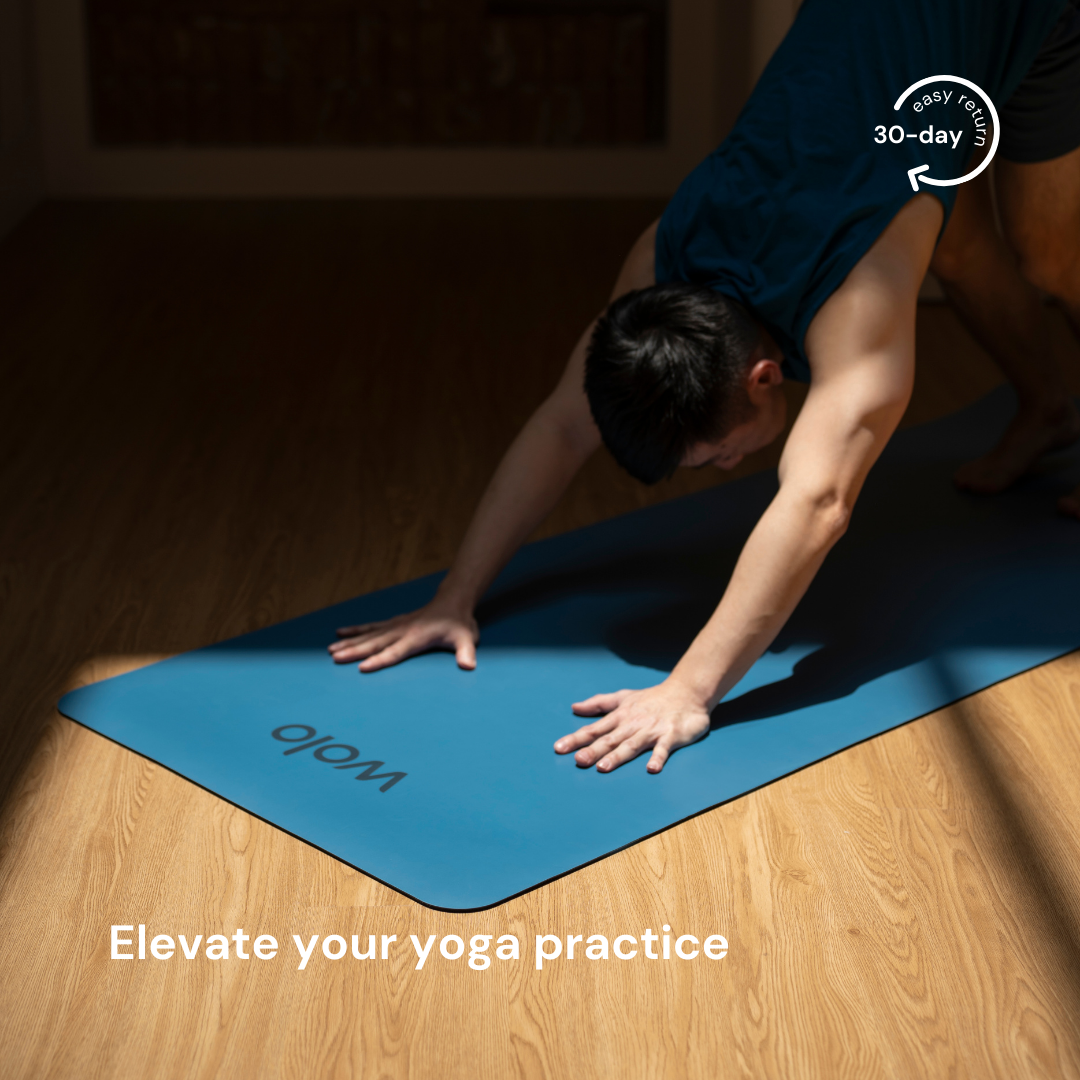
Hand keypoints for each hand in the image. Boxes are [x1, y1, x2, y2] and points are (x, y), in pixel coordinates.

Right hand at [328, 599, 478, 671]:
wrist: (453, 601)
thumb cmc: (459, 623)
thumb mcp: (467, 638)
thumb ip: (467, 653)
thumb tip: (469, 666)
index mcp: (417, 637)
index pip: (395, 652)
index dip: (379, 660)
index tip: (362, 667)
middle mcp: (402, 630)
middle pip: (375, 643)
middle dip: (354, 651)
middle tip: (335, 658)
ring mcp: (396, 625)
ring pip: (368, 635)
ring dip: (349, 642)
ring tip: (330, 649)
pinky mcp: (393, 623)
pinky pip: (370, 627)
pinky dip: (355, 630)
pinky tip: (339, 632)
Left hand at [554, 679, 711, 773]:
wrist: (686, 692)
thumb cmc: (652, 698)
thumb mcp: (623, 698)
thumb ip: (598, 704)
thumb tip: (574, 707)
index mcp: (620, 716)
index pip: (594, 729)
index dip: (577, 738)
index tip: (559, 748)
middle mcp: (633, 724)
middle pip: (610, 739)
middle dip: (593, 750)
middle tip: (578, 760)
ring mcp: (651, 730)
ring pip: (632, 744)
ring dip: (618, 755)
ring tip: (603, 767)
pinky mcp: (671, 735)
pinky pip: (664, 748)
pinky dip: (658, 757)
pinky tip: (651, 768)